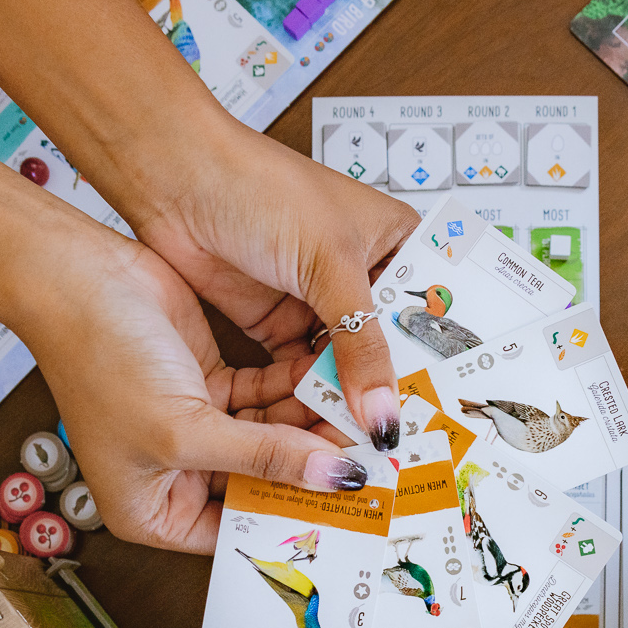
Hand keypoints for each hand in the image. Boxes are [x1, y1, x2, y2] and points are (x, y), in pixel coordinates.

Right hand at [28, 238, 372, 552]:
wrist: (76, 276)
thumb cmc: (100, 361)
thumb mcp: (187, 429)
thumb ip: (265, 457)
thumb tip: (332, 478)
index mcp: (152, 511)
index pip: (239, 531)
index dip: (291, 523)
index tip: (349, 516)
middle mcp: (176, 474)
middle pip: (261, 484)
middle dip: (310, 471)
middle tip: (369, 463)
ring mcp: (196, 426)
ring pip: (272, 439)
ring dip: (312, 429)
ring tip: (361, 423)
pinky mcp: (210, 382)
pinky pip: (267, 398)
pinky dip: (297, 392)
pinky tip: (336, 388)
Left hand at [125, 113, 419, 451]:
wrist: (174, 178)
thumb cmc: (261, 187)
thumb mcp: (329, 266)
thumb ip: (360, 346)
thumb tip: (383, 414)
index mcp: (394, 243)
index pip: (431, 311)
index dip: (441, 361)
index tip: (453, 409)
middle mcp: (360, 276)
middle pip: (390, 349)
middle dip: (395, 392)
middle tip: (412, 443)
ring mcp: (317, 303)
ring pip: (346, 368)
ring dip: (351, 401)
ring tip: (370, 450)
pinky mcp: (277, 325)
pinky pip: (304, 374)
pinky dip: (311, 401)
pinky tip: (325, 433)